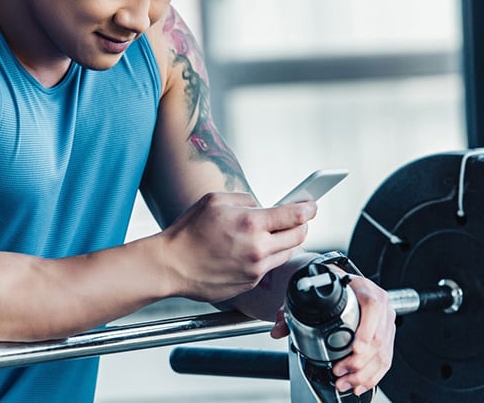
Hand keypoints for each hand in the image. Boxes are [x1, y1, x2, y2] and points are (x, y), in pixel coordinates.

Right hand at [160, 192, 315, 302]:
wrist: (171, 266)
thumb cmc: (188, 233)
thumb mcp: (215, 200)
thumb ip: (245, 200)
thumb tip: (262, 206)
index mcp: (251, 224)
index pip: (295, 216)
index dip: (308, 208)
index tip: (312, 205)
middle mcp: (258, 249)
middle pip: (298, 236)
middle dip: (300, 225)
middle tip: (294, 219)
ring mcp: (255, 270)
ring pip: (286, 253)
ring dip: (283, 242)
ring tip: (266, 235)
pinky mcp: (250, 284)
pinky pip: (268, 268)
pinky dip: (265, 257)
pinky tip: (248, 251)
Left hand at [271, 274, 394, 395]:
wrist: (345, 286)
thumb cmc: (331, 289)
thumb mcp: (313, 295)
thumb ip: (291, 313)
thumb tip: (278, 330)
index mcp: (363, 288)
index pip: (372, 306)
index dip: (365, 331)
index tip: (355, 349)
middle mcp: (379, 304)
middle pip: (378, 337)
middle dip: (359, 361)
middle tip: (340, 371)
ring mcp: (385, 321)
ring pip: (382, 352)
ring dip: (364, 373)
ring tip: (345, 382)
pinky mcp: (387, 336)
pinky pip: (385, 359)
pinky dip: (372, 375)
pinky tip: (359, 383)